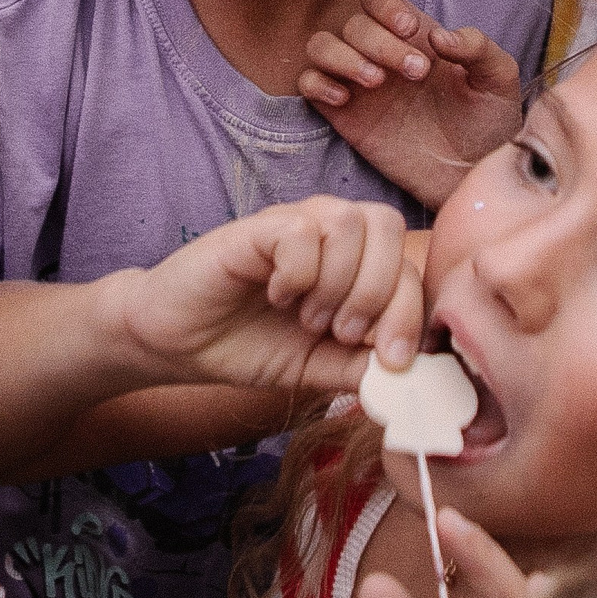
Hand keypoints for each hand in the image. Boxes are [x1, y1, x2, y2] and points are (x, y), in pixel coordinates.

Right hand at [102, 197, 428, 393]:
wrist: (177, 344)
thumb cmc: (249, 346)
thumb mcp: (319, 367)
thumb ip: (364, 367)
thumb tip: (419, 376)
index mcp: (353, 262)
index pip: (406, 264)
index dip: (409, 312)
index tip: (390, 361)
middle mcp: (328, 233)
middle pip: (387, 226)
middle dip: (377, 292)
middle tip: (341, 332)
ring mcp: (292, 224)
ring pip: (348, 221)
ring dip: (337, 282)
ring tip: (308, 317)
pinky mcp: (255, 228)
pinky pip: (301, 229)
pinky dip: (298, 272)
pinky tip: (277, 295)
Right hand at [300, 0, 524, 209]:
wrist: (471, 175)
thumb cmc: (487, 123)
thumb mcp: (498, 80)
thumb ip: (477, 47)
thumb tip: (438, 35)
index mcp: (414, 37)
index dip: (386, 7)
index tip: (409, 31)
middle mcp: (381, 54)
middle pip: (353, 24)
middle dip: (379, 43)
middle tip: (415, 74)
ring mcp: (358, 84)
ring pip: (321, 46)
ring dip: (342, 56)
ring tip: (376, 83)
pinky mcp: (343, 115)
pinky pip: (307, 84)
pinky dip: (317, 83)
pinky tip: (345, 99)